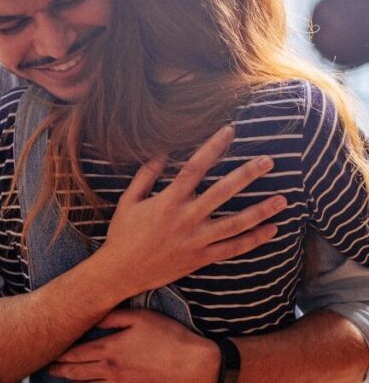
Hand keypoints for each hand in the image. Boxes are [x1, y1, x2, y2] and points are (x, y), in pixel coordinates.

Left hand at [49, 309, 219, 382]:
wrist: (196, 366)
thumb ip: (112, 317)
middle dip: (60, 370)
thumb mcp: (140, 317)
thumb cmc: (169, 337)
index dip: (60, 353)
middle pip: (77, 372)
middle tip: (48, 369)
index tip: (49, 352)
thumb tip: (92, 316)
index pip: (75, 353)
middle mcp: (110, 370)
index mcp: (109, 348)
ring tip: (63, 379)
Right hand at [95, 125, 284, 296]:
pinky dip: (254, 240)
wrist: (122, 272)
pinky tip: (272, 230)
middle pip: (223, 192)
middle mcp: (185, 219)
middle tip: (269, 160)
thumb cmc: (123, 233)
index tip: (230, 131)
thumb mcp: (128, 201)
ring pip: (235, 223)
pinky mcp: (201, 258)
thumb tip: (162, 153)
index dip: (213, 147)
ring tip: (282, 199)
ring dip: (261, 210)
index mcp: (167, 201)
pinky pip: (233, 249)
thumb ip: (145, 176)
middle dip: (247, 174)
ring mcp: (196, 240)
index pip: (195, 168)